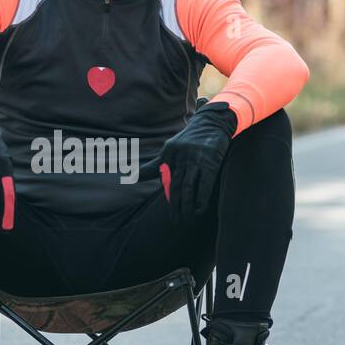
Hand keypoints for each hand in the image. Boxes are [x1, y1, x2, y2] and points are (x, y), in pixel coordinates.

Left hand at [158, 101, 236, 224]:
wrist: (212, 124)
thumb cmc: (188, 141)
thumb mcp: (169, 150)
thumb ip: (154, 166)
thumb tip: (132, 178)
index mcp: (168, 153)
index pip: (165, 180)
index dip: (168, 196)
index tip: (172, 211)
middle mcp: (180, 156)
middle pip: (175, 186)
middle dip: (175, 206)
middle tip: (175, 221)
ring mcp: (195, 159)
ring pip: (187, 186)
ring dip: (187, 205)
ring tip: (187, 219)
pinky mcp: (210, 162)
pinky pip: (204, 183)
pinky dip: (201, 197)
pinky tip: (199, 209)